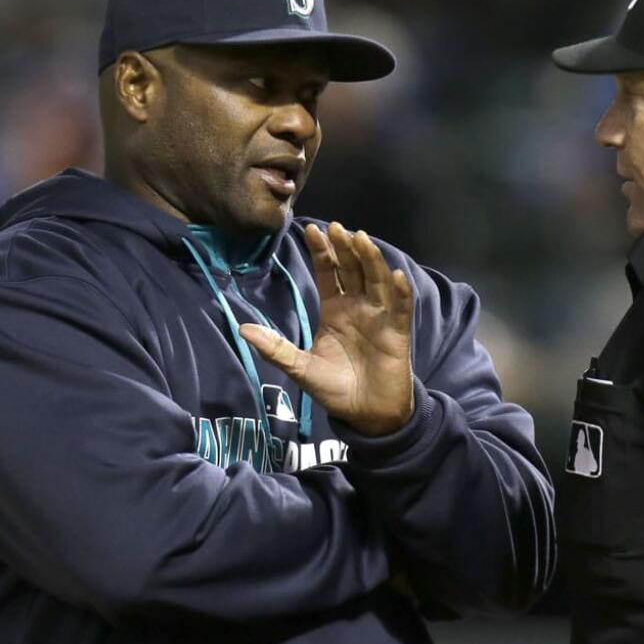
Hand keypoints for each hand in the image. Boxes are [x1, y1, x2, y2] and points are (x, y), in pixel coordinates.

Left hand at [241, 222, 414, 436]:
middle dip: (345, 248)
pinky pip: (401, 308)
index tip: (310, 230)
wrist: (365, 415)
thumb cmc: (335, 389)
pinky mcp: (398, 332)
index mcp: (334, 310)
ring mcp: (380, 317)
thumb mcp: (300, 367)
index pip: (327, 273)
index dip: (321, 252)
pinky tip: (395, 275)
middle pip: (352, 270)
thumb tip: (242, 329)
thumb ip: (276, 348)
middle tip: (336, 228)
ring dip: (371, 260)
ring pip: (376, 281)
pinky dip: (400, 292)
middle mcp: (358, 307)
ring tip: (361, 239)